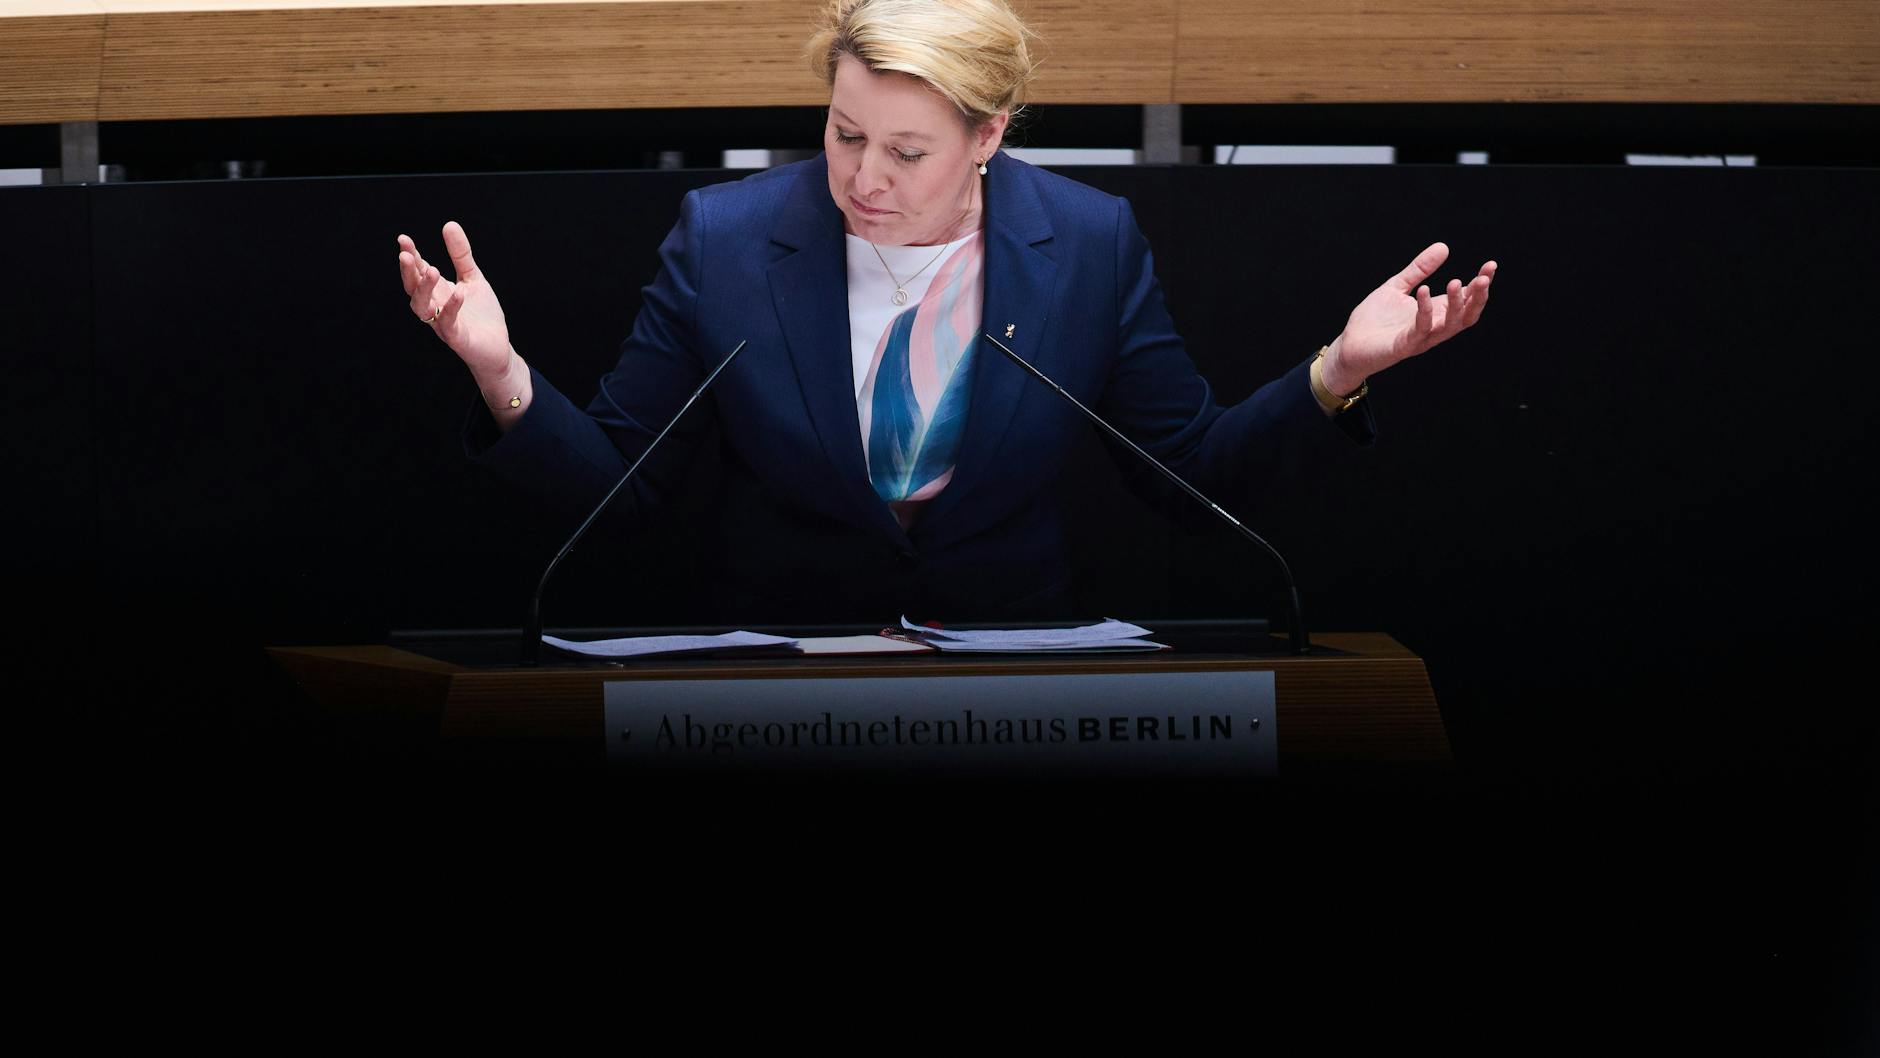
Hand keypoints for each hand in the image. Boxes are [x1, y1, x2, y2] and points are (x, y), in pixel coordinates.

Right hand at [397, 221, 513, 382]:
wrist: (497, 348)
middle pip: (413, 288)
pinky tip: (458, 292)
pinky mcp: (457, 338)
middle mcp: (434, 307)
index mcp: (437, 291)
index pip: (418, 271)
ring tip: (432, 270)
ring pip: (422, 307)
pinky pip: (448, 323)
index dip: (410, 255)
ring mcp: (443, 323)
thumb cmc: (481, 315)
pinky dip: (452, 308)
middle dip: (408, 271)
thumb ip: (460, 255)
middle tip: (405, 254)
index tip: (403, 238)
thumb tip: (449, 224)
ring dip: (424, 289)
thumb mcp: (472, 278)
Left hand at [1320, 243, 1495, 394]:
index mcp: (1436, 312)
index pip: (1467, 300)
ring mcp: (1421, 338)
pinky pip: (1421, 329)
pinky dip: (1425, 310)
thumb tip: (1444, 247)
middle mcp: (1434, 327)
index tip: (1491, 265)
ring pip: (1450, 325)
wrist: (1350, 345)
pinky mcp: (1404, 346)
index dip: (1481, 284)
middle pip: (1467, 315)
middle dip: (1478, 297)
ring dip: (1457, 305)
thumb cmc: (1374, 320)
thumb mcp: (1397, 286)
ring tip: (1456, 282)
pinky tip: (1425, 291)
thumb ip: (1419, 269)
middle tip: (1484, 277)